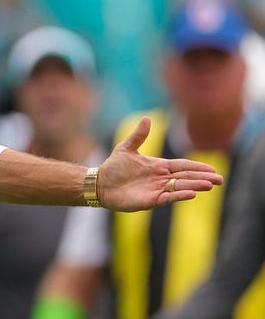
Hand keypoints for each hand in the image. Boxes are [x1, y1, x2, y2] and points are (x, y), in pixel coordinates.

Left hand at [97, 117, 223, 210]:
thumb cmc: (113, 167)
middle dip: (202, 178)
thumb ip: (138, 135)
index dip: (197, 167)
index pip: (182, 166)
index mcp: (158, 166)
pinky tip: (192, 194)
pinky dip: (179, 195)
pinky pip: (168, 197)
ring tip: (210, 185)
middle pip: (186, 177)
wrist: (99, 183)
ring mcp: (156, 190)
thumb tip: (146, 117)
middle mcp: (160, 178)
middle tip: (220, 179)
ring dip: (195, 186)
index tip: (212, 168)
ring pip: (180, 187)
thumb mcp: (126, 148)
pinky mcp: (149, 200)